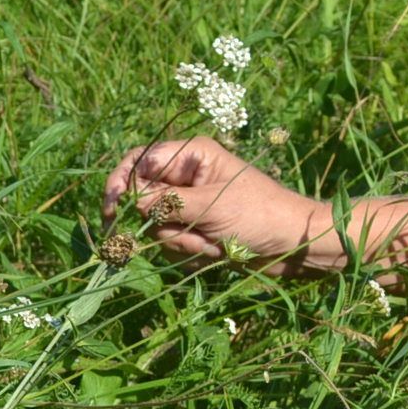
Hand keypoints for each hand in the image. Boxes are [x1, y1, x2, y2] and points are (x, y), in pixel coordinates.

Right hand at [101, 135, 323, 274]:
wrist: (294, 245)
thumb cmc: (260, 215)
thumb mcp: (211, 206)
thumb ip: (165, 203)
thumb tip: (126, 200)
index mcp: (191, 156)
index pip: (139, 162)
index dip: (120, 184)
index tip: (113, 210)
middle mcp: (185, 177)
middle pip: (141, 199)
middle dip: (161, 224)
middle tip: (188, 236)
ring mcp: (188, 205)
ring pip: (154, 227)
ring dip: (180, 241)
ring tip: (212, 244)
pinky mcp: (194, 229)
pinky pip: (170, 243)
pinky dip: (189, 252)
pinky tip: (215, 252)